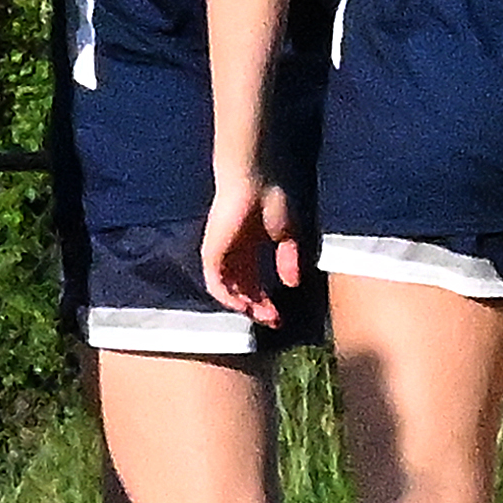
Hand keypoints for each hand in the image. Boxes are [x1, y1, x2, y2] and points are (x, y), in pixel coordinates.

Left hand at [200, 172, 298, 324]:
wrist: (254, 180)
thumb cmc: (271, 197)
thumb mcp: (288, 234)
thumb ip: (288, 259)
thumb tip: (291, 284)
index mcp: (249, 244)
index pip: (253, 280)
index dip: (266, 301)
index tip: (280, 318)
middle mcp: (232, 250)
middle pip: (240, 288)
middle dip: (257, 307)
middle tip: (273, 321)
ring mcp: (220, 250)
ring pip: (227, 288)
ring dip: (244, 306)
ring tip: (262, 317)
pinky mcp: (212, 249)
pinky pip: (215, 282)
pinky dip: (227, 297)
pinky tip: (244, 307)